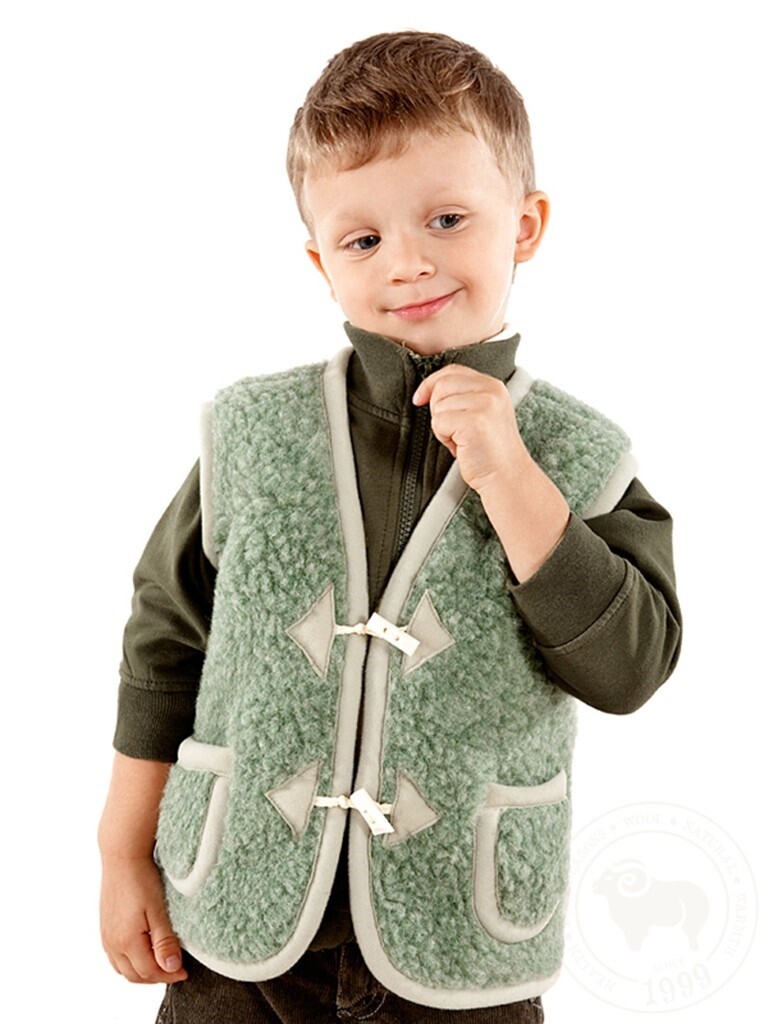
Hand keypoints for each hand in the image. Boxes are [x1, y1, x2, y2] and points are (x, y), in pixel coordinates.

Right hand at [100, 855, 186, 983]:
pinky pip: (115, 957)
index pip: (149, 972)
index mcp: (126, 941)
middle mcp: (112, 943)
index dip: (169, 975)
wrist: (123, 857)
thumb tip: (172, 968)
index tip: (185, 972)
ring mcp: (106, 937)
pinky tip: (143, 953)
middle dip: (156, 977)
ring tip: (161, 963)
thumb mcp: (159, 910)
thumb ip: (165, 941)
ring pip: (123, 969)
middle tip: (175, 970)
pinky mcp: (105, 928)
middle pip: (135, 975)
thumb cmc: (142, 879)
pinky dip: (130, 962)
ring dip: (142, 972)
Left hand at [413, 364, 568, 581]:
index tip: (419, 398)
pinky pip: (439, 422)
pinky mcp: (474, 422)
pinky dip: (444, 438)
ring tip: (461, 441)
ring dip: (442, 427)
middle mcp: (491, 390)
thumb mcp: (481, 414)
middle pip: (442, 385)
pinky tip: (461, 448)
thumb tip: (428, 391)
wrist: (507, 477)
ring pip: (438, 406)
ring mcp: (484, 405)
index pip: (452, 371)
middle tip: (453, 430)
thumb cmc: (489, 451)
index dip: (431, 383)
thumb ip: (463, 397)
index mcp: (493, 386)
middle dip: (438, 409)